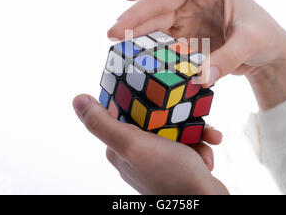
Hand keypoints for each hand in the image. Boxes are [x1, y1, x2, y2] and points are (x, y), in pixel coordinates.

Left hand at [73, 94, 228, 194]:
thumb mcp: (133, 144)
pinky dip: (200, 144)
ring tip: (206, 136)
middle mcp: (136, 153)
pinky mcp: (177, 165)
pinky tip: (207, 151)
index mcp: (120, 147)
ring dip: (193, 130)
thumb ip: (104, 124)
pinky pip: (189, 143)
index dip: (138, 94)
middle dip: (176, 114)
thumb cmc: (171, 177)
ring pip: (175, 128)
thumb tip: (78, 100)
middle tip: (188, 110)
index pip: (124, 110)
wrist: (205, 203)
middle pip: (155, 117)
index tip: (155, 84)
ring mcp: (157, 159)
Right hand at [108, 0, 285, 109]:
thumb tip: (201, 77)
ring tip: (114, 39)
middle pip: (160, 1)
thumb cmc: (264, 37)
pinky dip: (147, 40)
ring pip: (156, 17)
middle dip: (136, 15)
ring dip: (136, 27)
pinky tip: (131, 48)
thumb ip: (228, 58)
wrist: (268, 51)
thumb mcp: (250, 42)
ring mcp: (189, 12)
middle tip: (113, 31)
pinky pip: (162, 34)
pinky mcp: (186, 30)